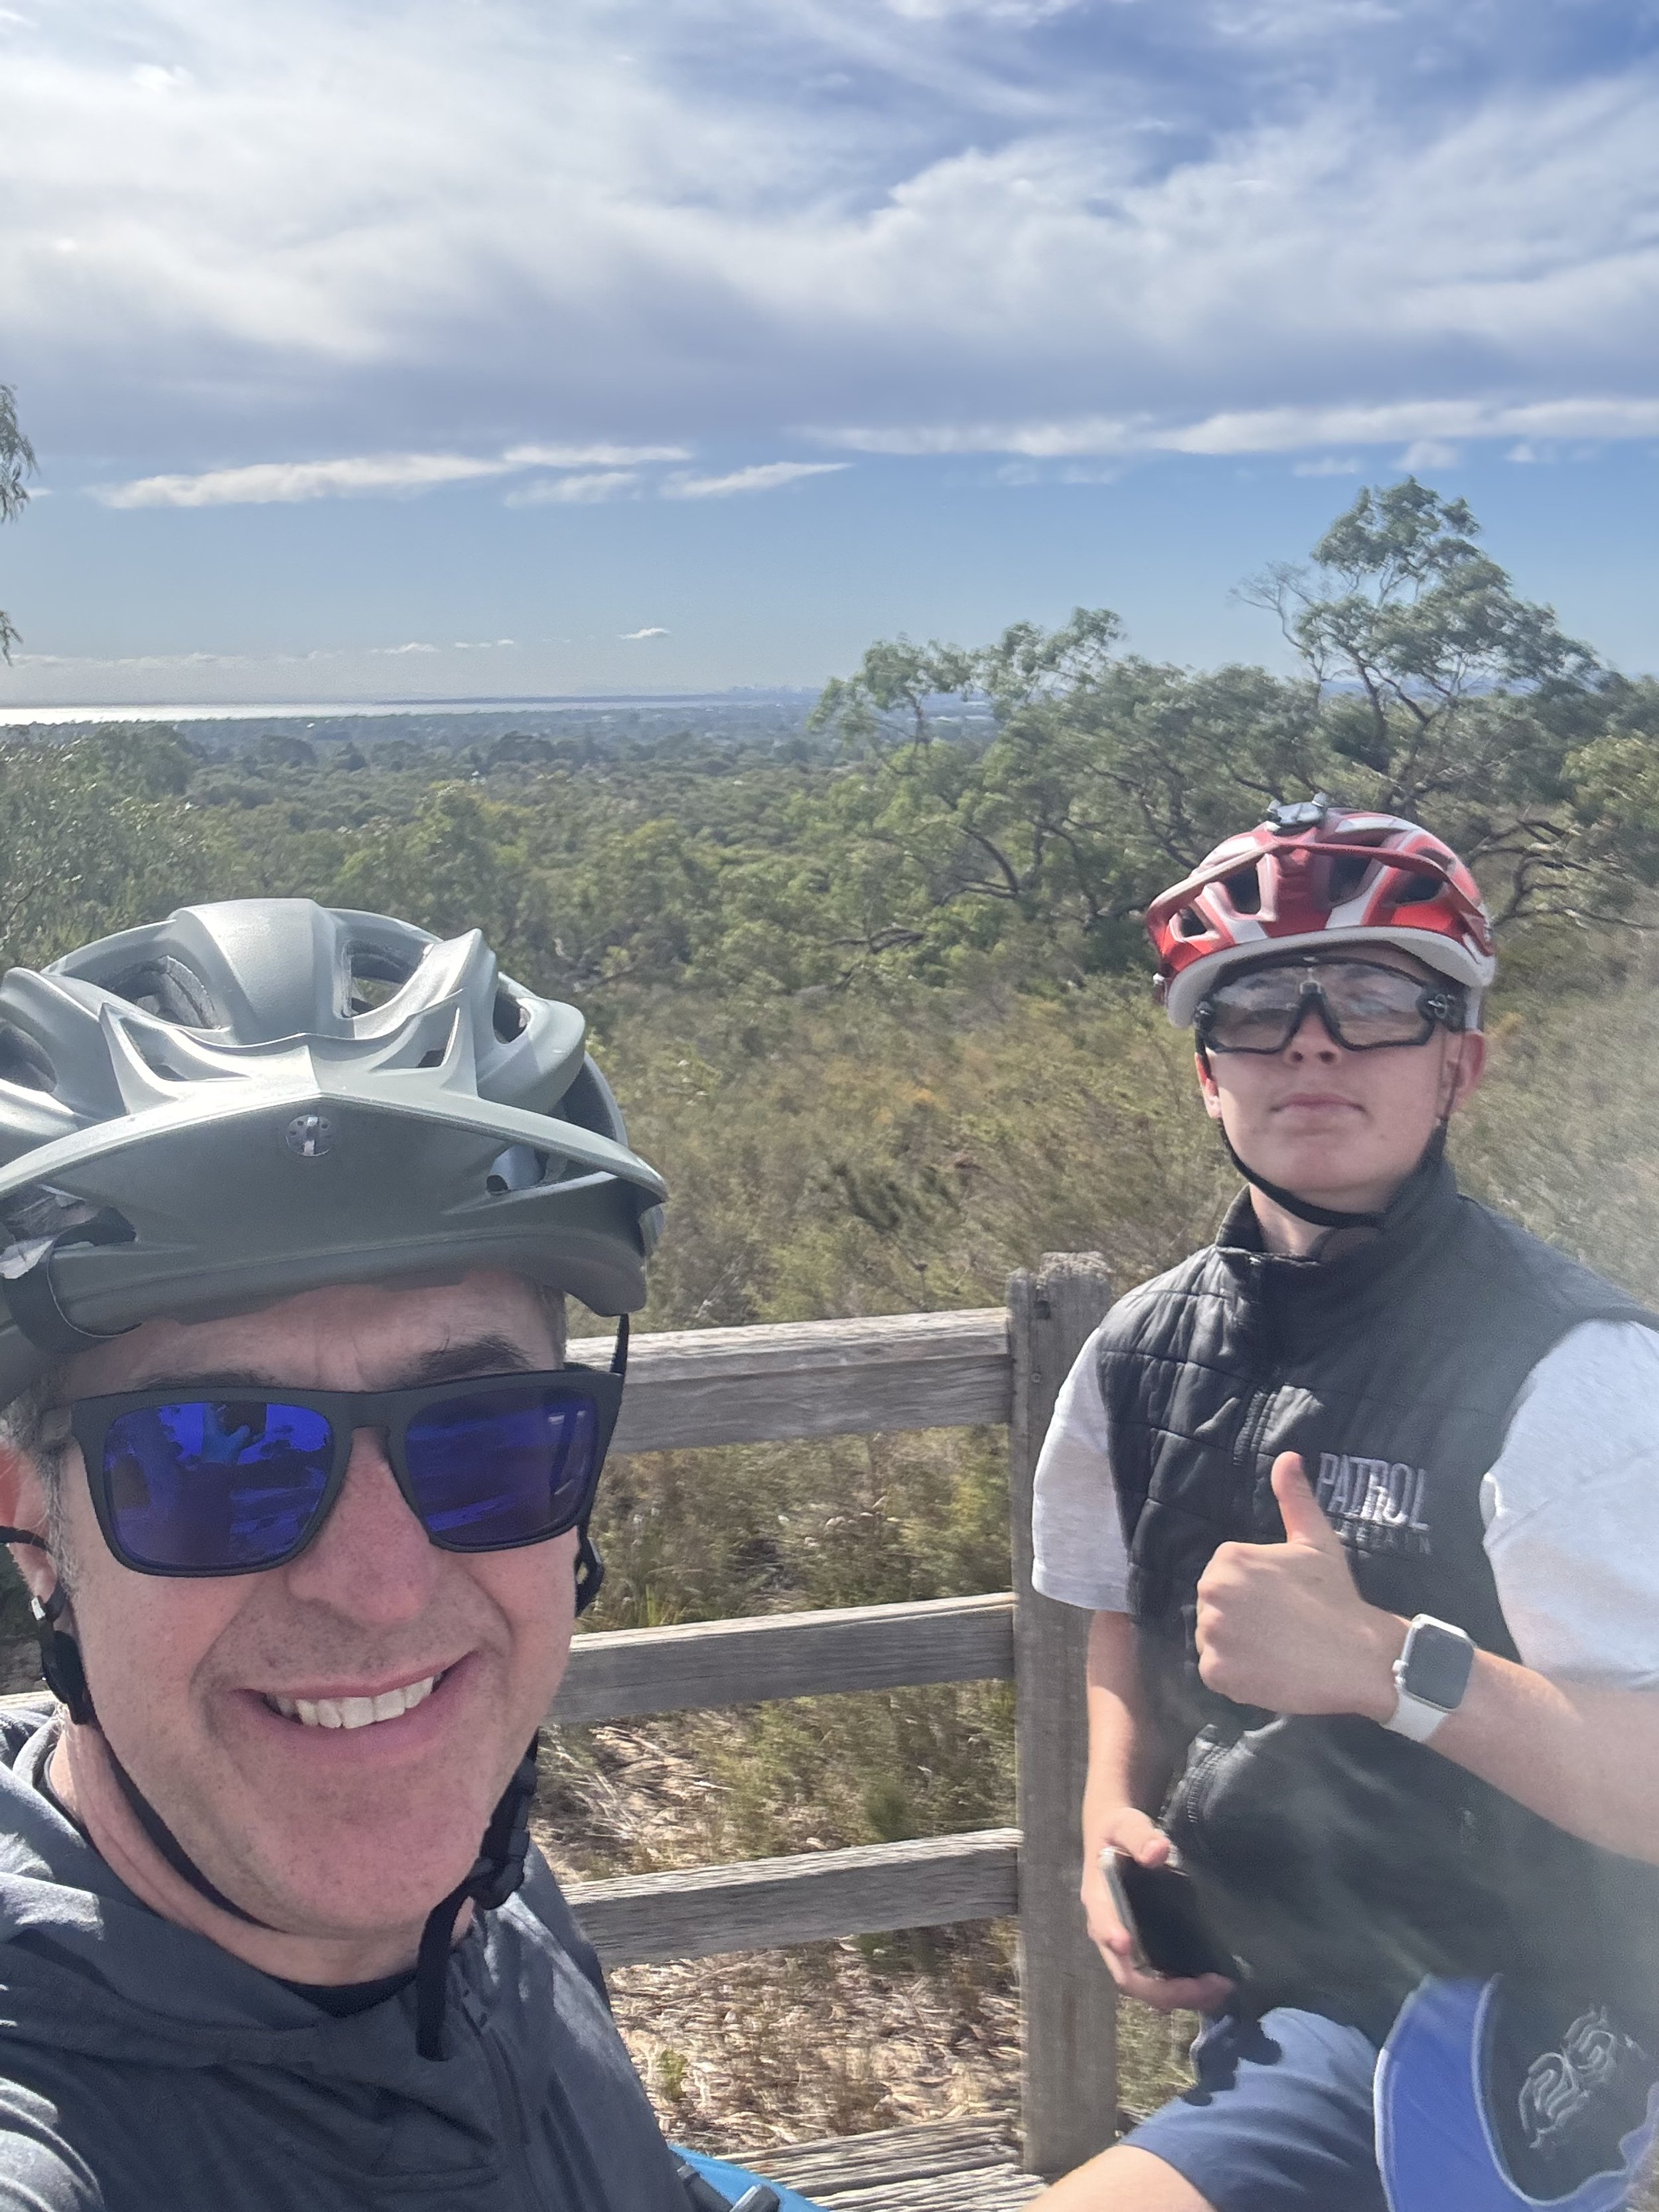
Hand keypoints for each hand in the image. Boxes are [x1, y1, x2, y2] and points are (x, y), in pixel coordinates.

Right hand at [1081, 1805, 1235, 2014]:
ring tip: (1221, 1989)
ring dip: (1182, 1995)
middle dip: (1167, 1989)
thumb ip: (1139, 1836)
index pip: (1102, 1925)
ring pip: (1147, 1986)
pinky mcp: (1145, 1949)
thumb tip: (1158, 1851)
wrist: (1117, 1838)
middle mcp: (1109, 1933)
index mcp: (1099, 1901)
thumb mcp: (1125, 1825)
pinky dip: (1185, 1990)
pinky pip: (1160, 1980)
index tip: (1126, 1943)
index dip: (1112, 1936)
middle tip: (1209, 1985)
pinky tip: (1214, 1986)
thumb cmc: (1119, 1831)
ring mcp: (1127, 1947)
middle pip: (1129, 1975)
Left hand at [1194, 1453, 1404, 1719]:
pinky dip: (1237, 1677)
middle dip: (1241, 1618)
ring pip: (1214, 1640)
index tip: (1283, 1603)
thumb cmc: (1336, 1597)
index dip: (1255, 1593)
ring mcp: (1211, 1634)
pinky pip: (1216, 1674)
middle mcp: (1211, 1591)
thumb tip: (1288, 1456)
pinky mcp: (1216, 1673)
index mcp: (1228, 1558)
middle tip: (1281, 1629)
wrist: (1358, 1657)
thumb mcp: (1315, 1541)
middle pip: (1216, 1607)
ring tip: (1277, 1652)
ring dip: (1237, 1648)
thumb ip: (1294, 1498)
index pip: (1226, 1577)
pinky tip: (1269, 1672)